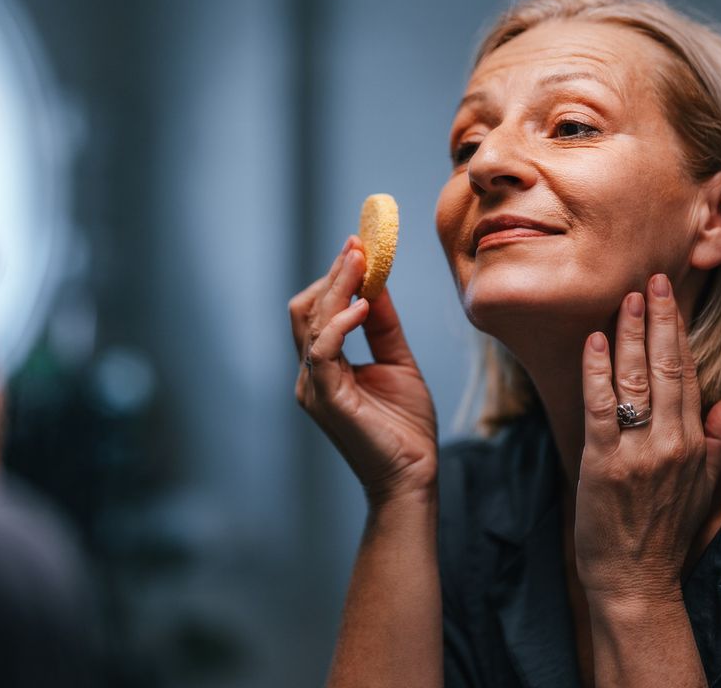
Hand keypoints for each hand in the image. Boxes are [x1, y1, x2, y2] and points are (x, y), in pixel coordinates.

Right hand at [290, 237, 436, 504]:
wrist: (413, 475)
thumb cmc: (405, 427)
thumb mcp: (398, 362)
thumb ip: (384, 325)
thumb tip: (379, 283)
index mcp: (324, 366)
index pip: (318, 310)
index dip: (335, 276)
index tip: (359, 245)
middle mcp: (311, 374)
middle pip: (307, 310)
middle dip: (333, 274)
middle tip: (359, 246)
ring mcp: (314, 387)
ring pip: (312, 323)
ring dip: (337, 287)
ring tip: (363, 263)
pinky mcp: (327, 399)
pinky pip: (323, 351)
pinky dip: (341, 323)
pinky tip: (364, 305)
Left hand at [574, 273, 720, 605]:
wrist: (636, 581)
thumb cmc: (666, 532)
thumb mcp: (705, 483)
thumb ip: (720, 435)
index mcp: (693, 443)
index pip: (687, 373)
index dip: (677, 331)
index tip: (669, 295)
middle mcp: (670, 443)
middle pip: (665, 369)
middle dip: (657, 320)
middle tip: (651, 279)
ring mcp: (637, 453)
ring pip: (635, 382)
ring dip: (628, 336)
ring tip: (624, 299)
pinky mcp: (604, 465)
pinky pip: (601, 409)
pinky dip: (597, 374)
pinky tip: (594, 343)